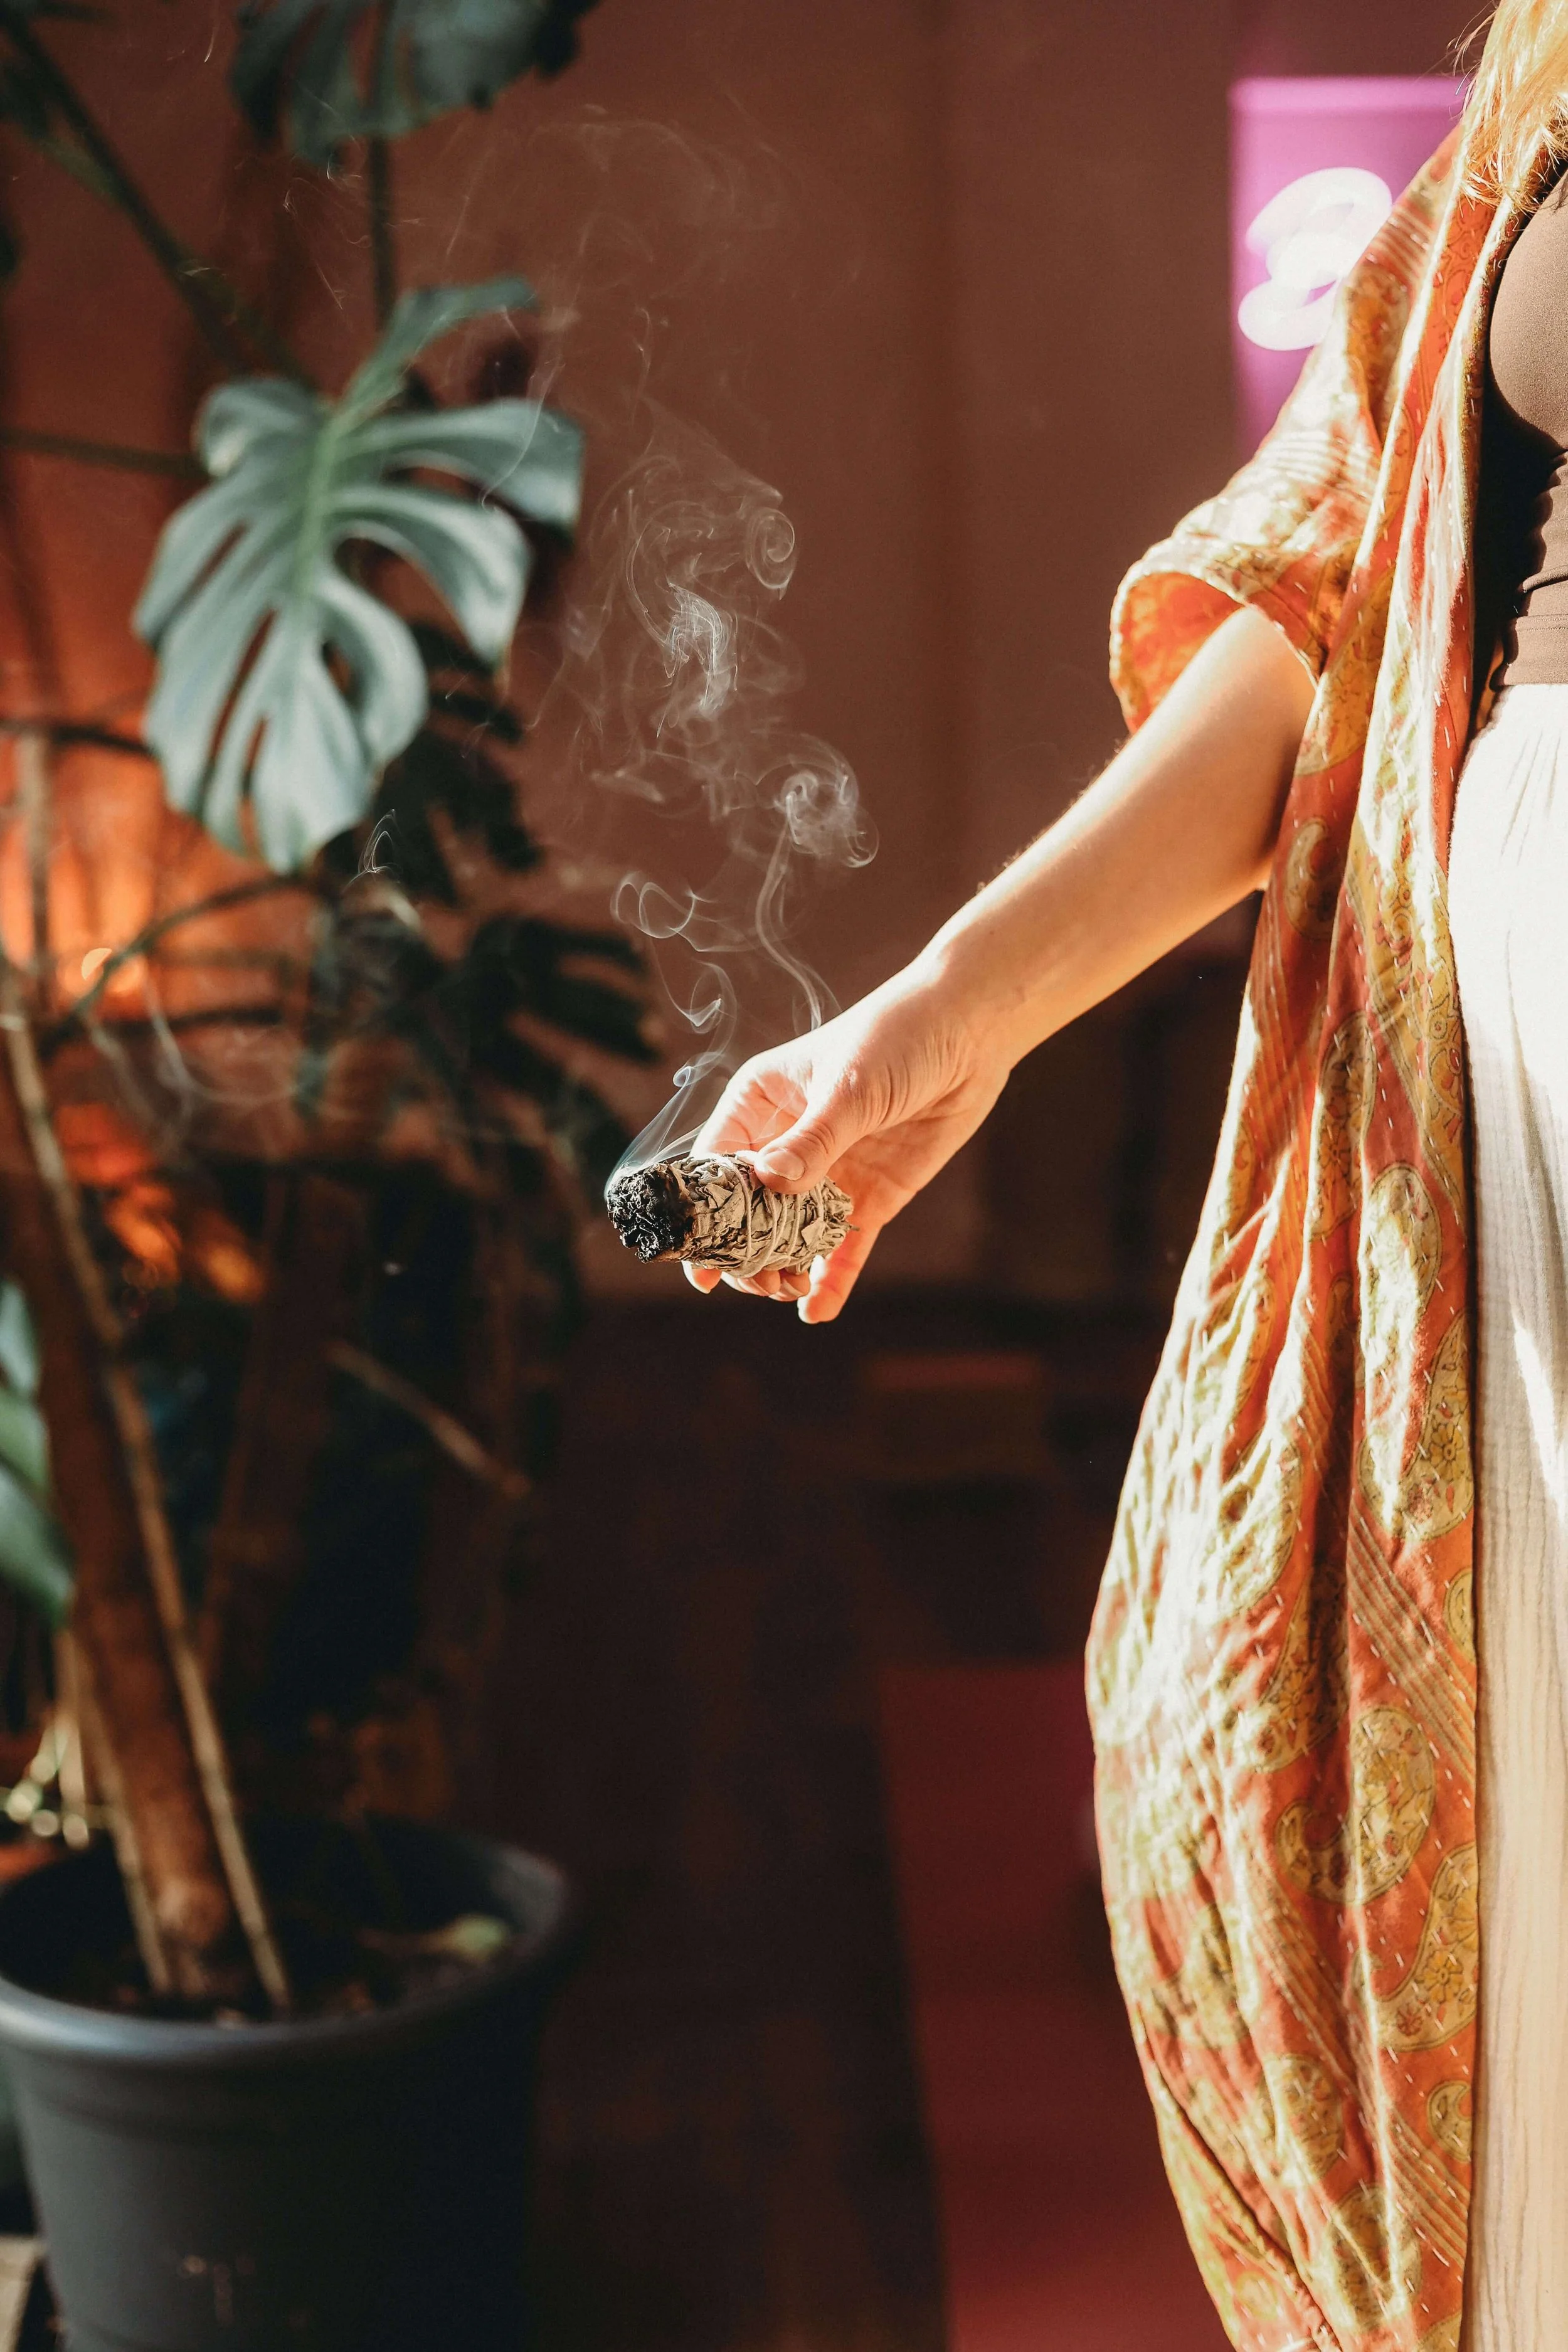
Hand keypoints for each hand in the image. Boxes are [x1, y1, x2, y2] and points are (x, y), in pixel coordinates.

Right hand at [686, 955, 1011, 1322]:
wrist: (969, 1034)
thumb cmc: (896, 1037)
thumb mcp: (849, 1087)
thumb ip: (813, 1140)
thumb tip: (769, 1184)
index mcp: (760, 1103)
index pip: (717, 1164)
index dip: (705, 1211)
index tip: (699, 1257)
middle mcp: (787, 1142)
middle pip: (750, 1210)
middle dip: (748, 1250)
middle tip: (755, 1282)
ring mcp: (829, 1172)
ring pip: (792, 1234)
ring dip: (784, 1268)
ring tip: (787, 1292)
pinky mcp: (870, 1195)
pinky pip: (844, 1245)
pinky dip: (831, 1277)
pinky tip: (817, 1310)